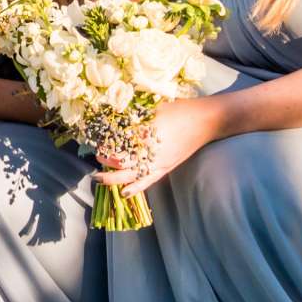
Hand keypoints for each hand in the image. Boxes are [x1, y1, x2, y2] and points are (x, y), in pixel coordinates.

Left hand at [93, 96, 223, 202]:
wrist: (204, 120)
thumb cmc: (178, 109)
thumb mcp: (152, 108)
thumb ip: (133, 115)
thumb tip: (113, 118)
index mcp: (145, 134)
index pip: (118, 144)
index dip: (105, 145)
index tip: (96, 143)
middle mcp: (150, 151)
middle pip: (121, 161)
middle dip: (106, 161)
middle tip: (96, 156)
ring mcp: (159, 162)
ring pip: (131, 175)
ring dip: (113, 178)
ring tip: (98, 178)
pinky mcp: (165, 168)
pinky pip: (148, 181)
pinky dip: (135, 188)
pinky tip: (124, 193)